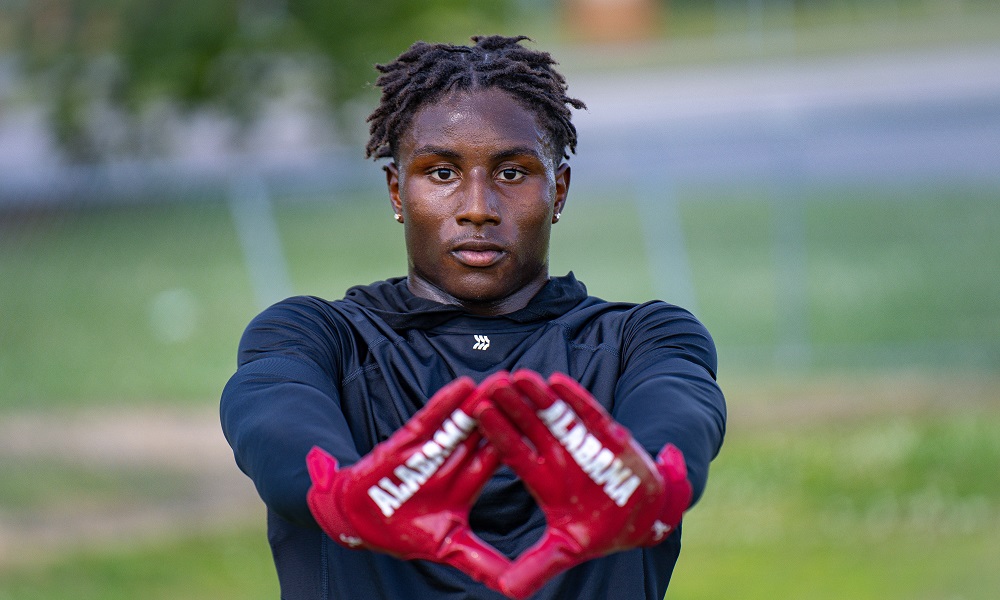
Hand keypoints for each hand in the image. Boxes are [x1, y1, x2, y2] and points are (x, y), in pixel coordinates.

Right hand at [306, 375, 509, 588]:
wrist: (357, 517)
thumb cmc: (404, 531)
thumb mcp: (448, 546)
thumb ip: (480, 562)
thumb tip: (514, 590)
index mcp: (467, 484)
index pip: (496, 461)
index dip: (518, 446)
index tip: (544, 430)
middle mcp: (453, 462)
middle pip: (483, 434)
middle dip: (505, 415)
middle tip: (530, 393)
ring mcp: (431, 448)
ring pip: (462, 422)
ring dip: (481, 403)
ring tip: (505, 382)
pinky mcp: (407, 441)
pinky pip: (430, 420)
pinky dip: (445, 405)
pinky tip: (464, 387)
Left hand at [476, 370, 692, 599]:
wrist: (647, 517)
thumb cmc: (602, 531)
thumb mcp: (566, 550)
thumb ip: (537, 567)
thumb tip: (508, 594)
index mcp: (543, 480)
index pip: (513, 452)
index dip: (497, 433)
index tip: (477, 413)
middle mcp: (558, 457)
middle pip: (529, 425)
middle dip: (511, 405)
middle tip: (490, 383)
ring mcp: (582, 443)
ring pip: (554, 414)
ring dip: (538, 395)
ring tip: (519, 375)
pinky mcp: (608, 435)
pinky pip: (588, 414)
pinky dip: (575, 399)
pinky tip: (558, 381)